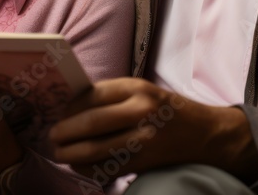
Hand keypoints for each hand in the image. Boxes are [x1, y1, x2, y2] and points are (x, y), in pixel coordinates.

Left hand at [49, 78, 257, 181]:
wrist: (205, 134)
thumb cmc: (168, 109)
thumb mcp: (143, 90)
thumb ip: (112, 95)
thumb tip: (72, 105)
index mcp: (137, 89)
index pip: (93, 95)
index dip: (70, 106)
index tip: (59, 112)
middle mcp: (141, 112)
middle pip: (92, 123)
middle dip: (65, 132)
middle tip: (53, 137)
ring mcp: (143, 139)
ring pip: (97, 149)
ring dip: (72, 154)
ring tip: (61, 153)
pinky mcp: (144, 162)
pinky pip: (108, 168)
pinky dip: (89, 169)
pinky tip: (80, 166)